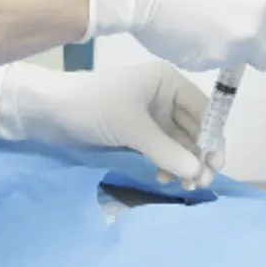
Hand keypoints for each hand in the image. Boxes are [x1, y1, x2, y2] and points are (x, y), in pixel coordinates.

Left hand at [0, 61, 224, 188]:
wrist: (50, 111)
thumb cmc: (94, 107)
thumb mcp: (132, 127)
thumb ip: (167, 150)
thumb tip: (197, 171)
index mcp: (168, 81)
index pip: (204, 110)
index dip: (213, 138)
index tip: (215, 166)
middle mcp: (165, 96)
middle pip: (195, 128)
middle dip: (199, 155)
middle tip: (200, 183)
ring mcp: (152, 115)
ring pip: (180, 142)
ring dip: (184, 163)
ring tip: (181, 184)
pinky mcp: (138, 132)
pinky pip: (164, 150)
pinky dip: (168, 164)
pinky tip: (163, 177)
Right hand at [66, 0, 265, 71]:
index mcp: (261, 7)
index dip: (263, 18)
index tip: (243, 6)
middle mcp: (250, 37)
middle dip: (255, 45)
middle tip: (229, 23)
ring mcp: (224, 56)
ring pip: (237, 60)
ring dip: (227, 47)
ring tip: (199, 20)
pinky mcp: (198, 67)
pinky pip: (209, 62)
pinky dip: (201, 51)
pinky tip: (183, 29)